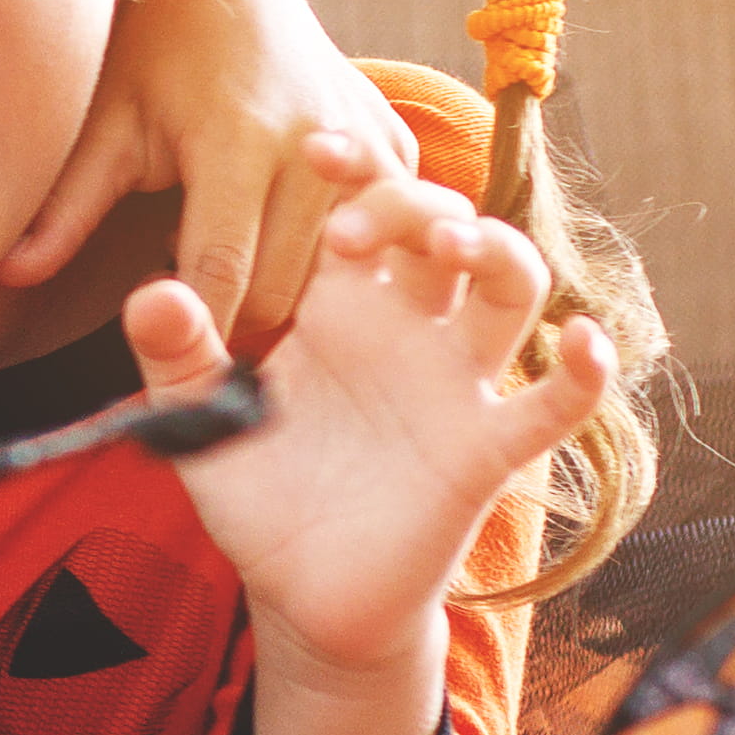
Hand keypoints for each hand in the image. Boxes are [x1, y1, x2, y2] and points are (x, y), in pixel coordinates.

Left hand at [8, 0, 414, 351]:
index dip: (193, 325)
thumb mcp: (102, 129)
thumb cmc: (150, 58)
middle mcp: (317, 146)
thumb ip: (62, 208)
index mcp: (239, 141)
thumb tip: (5, 274)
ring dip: (285, 288)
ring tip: (232, 267)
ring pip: (334, 274)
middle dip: (235, 315)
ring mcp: (367, 145)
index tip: (166, 354)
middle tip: (191, 311)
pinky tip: (283, 239)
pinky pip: (376, 237)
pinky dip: (333, 257)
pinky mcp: (396, 149)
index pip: (221, 269)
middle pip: (283, 287)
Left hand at [127, 131, 614, 734]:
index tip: (318, 144)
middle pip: (444, 230)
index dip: (356, 169)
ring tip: (456, 247)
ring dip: (500, 253)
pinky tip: (580, 340)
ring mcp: (455, 385)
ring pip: (512, 291)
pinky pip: (554, 405)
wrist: (299, 591)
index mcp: (341, 309)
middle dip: (413, 205)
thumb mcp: (200, 420)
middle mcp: (408, 332)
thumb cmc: (258, 492)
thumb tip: (151, 291)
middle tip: (351, 224)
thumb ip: (177, 357)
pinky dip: (583, 371)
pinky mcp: (485, 450)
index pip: (365, 211)